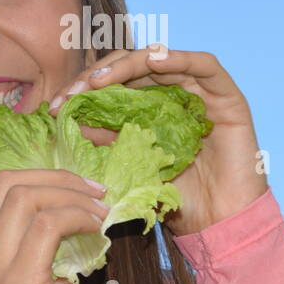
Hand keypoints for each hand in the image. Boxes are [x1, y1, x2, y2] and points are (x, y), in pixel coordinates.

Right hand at [0, 168, 109, 283]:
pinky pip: (47, 224)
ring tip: (100, 208)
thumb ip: (39, 254)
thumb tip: (70, 217)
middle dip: (56, 176)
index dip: (36, 178)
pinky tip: (98, 228)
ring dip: (72, 194)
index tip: (76, 187)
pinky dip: (77, 216)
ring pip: (25, 198)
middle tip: (93, 189)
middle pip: (4, 184)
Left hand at [48, 43, 267, 235]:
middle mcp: (176, 93)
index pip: (114, 84)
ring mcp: (202, 92)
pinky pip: (204, 65)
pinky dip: (178, 58)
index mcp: (151, 108)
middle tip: (73, 94)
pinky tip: (153, 62)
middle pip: (133, 67)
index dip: (84, 89)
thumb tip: (71, 122)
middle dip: (98, 76)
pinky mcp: (227, 95)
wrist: (220, 225)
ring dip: (128, 65)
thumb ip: (107, 142)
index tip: (56, 106)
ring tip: (100, 80)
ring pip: (162, 60)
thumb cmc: (178, 200)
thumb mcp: (132, 168)